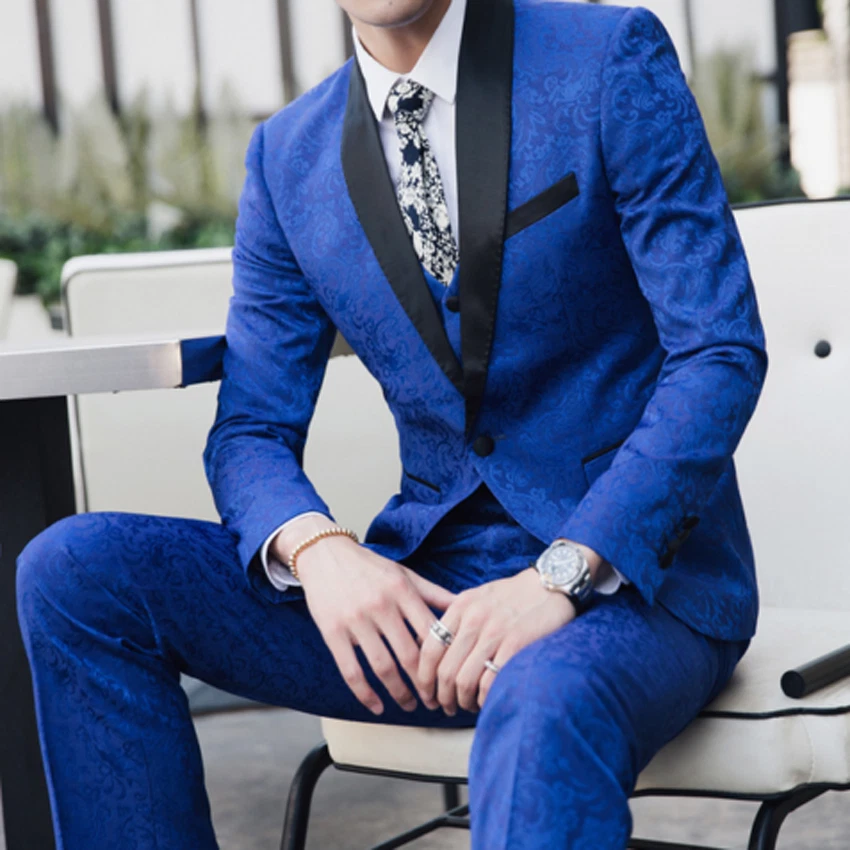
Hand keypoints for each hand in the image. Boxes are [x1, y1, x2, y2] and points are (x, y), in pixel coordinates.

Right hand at [273, 523, 454, 715]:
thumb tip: (464, 605)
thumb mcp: (403, 573)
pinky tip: (376, 706)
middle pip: (409, 655)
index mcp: (402, 590)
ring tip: (409, 705)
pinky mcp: (332, 632)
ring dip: (399, 693)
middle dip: (424, 684)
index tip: (450, 677)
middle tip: (434, 702)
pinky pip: (351, 671)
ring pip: (383, 667)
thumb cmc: (369, 566)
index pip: (430, 632)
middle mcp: (381, 605)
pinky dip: (365, 694)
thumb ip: (432, 592)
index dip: (442, 659)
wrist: (324, 554)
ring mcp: (355, 620)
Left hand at [417, 537, 605, 714]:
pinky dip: (484, 699)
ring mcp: (495, 631)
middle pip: (445, 671)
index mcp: (460, 606)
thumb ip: (457, 619)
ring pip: (465, 681)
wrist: (552, 583)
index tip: (427, 693)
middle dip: (442, 697)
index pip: (429, 650)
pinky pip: (490, 682)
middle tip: (446, 707)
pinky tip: (487, 700)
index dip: (423, 678)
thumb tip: (436, 651)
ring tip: (467, 706)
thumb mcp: (478, 597)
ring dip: (462, 702)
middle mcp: (473, 618)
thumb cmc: (514, 595)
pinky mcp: (517, 644)